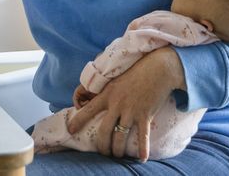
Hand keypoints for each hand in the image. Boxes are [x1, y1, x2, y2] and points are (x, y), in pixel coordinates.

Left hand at [64, 47, 184, 160]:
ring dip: (117, 150)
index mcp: (107, 94)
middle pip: (104, 131)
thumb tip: (96, 97)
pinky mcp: (145, 115)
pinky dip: (142, 149)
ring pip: (120, 137)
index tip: (71, 130)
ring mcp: (131, 111)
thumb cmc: (136, 72)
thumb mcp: (116, 79)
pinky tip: (142, 158)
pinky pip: (142, 136)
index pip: (88, 110)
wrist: (158, 69)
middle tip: (103, 152)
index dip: (78, 121)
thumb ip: (107, 91)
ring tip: (117, 155)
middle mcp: (117, 104)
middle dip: (102, 146)